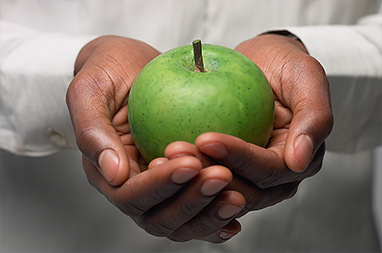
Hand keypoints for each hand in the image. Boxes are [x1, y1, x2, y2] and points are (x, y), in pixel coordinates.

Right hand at [66, 36, 244, 242]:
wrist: (131, 67)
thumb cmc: (109, 71)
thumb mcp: (90, 89)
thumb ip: (92, 130)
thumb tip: (114, 174)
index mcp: (107, 172)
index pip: (131, 195)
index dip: (160, 185)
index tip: (190, 163)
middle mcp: (133, 186)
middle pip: (159, 217)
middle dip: (191, 201)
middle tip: (221, 176)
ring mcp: (159, 186)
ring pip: (182, 219)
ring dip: (209, 212)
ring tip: (237, 195)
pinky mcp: (180, 180)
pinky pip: (198, 206)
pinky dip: (217, 214)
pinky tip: (238, 206)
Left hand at [165, 33, 332, 216]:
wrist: (263, 65)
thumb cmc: (284, 66)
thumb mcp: (307, 77)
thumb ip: (314, 117)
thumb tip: (300, 161)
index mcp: (299, 161)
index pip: (267, 169)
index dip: (237, 157)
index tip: (205, 138)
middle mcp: (276, 178)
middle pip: (243, 188)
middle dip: (207, 173)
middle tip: (175, 150)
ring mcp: (251, 178)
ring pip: (221, 191)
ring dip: (191, 178)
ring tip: (163, 156)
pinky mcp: (229, 171)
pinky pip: (206, 179)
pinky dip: (185, 175)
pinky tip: (159, 159)